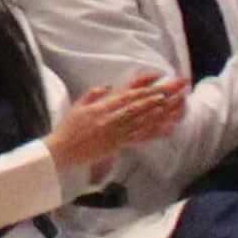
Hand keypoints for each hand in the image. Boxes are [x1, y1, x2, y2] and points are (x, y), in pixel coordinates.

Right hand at [43, 69, 182, 179]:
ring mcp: (116, 134)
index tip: (158, 87)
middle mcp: (111, 120)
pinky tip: (164, 129)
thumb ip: (93, 95)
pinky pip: (138, 138)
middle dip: (157, 99)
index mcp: (101, 108)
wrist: (63, 150)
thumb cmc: (68, 128)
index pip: (127, 98)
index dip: (144, 92)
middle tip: (174, 92)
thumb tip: (108, 87)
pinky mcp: (118, 145)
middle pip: (138, 108)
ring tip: (174, 106)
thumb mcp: (78, 106)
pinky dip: (152, 133)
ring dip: (159, 113)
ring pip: (141, 122)